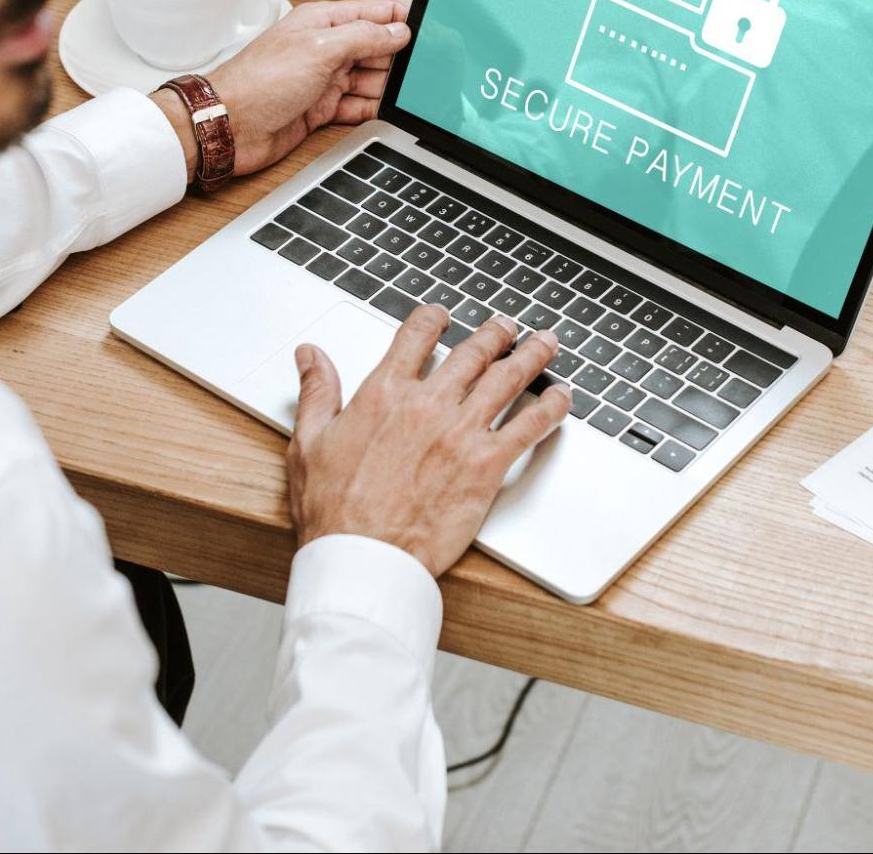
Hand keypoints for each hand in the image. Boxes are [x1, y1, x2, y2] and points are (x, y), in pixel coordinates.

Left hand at [207, 0, 409, 175]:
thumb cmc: (258, 82)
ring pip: (370, 79)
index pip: (375, 13)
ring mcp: (324, 80)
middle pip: (377, 47)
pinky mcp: (321, 109)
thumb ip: (363, 37)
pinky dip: (372, 109)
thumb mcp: (320, 49)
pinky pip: (357, 106)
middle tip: (422, 70)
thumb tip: (397, 32)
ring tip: (407, 93)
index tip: (430, 32)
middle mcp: (325, 49)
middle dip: (399, 57)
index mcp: (324, 22)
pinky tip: (385, 111)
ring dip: (387, 86)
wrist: (230, 126)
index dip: (402, 21)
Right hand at [288, 307, 570, 575]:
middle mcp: (427, 404)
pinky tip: (563, 397)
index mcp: (383, 393)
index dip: (433, 319)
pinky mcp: (486, 466)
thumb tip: (311, 355)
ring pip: (508, 378)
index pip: (416, 336)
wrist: (362, 557)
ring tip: (545, 343)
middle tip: (508, 326)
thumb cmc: (333, 510)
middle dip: (496, 333)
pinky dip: (552, 407)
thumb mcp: (309, 441)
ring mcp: (460, 432)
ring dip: (532, 355)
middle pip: (473, 352)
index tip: (443, 315)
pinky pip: (529, 426)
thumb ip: (317, 391)